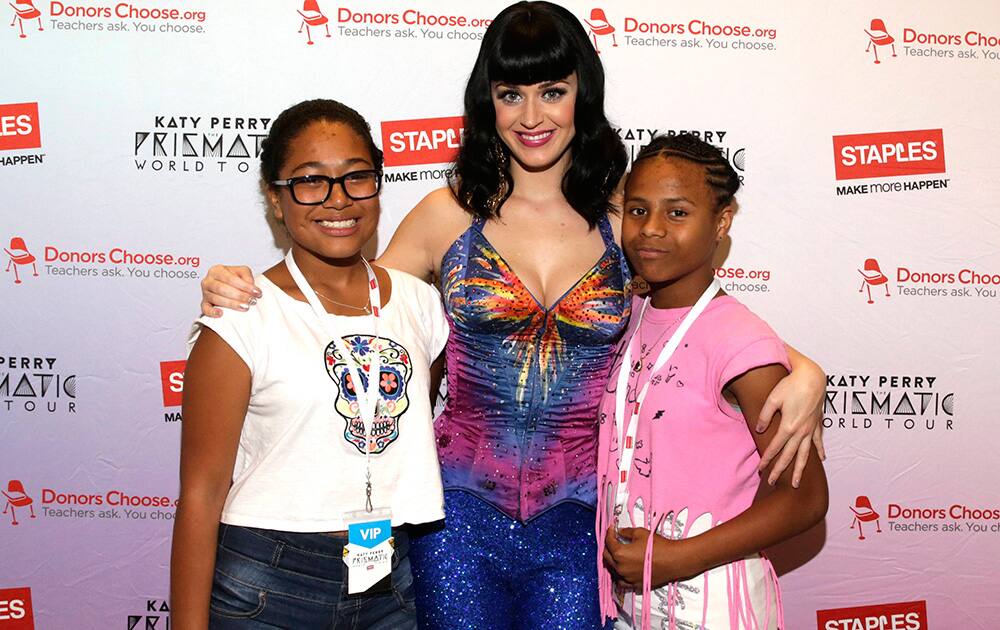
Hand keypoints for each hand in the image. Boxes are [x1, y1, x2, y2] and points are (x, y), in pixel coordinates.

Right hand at [200, 265, 258, 316]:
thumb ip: (247, 276)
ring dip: (232, 304)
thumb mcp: (242, 272)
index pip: (230, 278)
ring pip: (216, 299)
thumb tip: (250, 286)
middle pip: (222, 289)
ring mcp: (205, 293)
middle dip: (239, 296)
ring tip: (245, 307)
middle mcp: (208, 281)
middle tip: (252, 301)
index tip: (256, 292)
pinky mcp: (204, 304)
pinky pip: (205, 309)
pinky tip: (221, 313)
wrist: (227, 287)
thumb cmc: (234, 279)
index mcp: (217, 270)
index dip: (244, 286)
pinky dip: (212, 312)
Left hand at [603, 527, 693, 588]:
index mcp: (620, 554)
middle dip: (608, 546)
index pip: (608, 542)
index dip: (609, 533)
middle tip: (612, 539)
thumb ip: (626, 532)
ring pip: (613, 569)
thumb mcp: (640, 533)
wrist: (673, 560)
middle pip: (607, 556)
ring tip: (617, 553)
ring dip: (612, 560)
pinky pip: (622, 581)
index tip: (612, 528)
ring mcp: (627, 578)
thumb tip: (619, 532)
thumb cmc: (658, 546)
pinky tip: (622, 569)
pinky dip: (619, 574)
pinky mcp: (635, 584)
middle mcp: (621, 568)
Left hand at [756, 361, 826, 486]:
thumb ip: (764, 415)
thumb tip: (759, 429)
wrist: (813, 377)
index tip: (760, 469)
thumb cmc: (791, 385)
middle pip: (789, 456)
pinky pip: (819, 441)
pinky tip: (821, 459)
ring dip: (799, 469)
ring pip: (805, 454)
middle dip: (780, 470)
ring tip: (796, 483)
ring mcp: (811, 429)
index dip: (767, 459)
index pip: (775, 447)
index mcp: (789, 426)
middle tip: (771, 482)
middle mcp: (801, 431)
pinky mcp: (818, 423)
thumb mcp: (773, 398)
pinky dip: (819, 451)